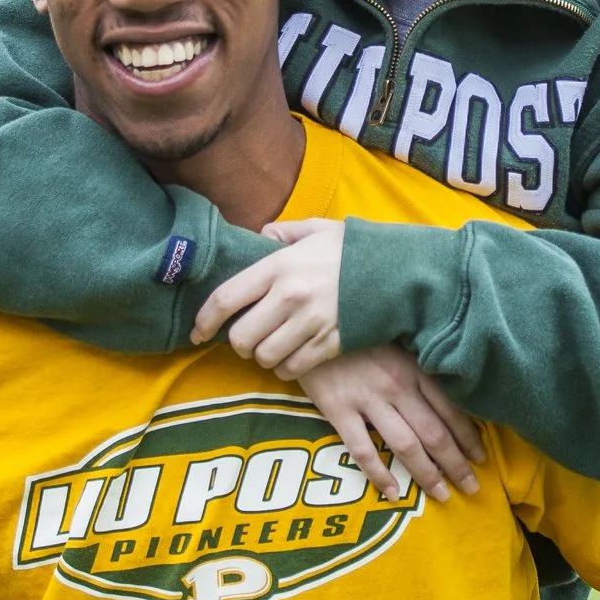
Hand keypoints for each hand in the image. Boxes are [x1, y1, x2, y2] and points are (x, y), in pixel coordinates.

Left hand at [192, 219, 345, 378]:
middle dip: (238, 343)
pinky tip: (292, 356)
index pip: (225, 298)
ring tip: (272, 347)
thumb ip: (284, 233)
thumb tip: (261, 237)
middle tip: (246, 338)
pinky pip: (292, 369)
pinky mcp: (329, 345)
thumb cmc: (356, 250)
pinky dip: (287, 368)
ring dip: (263, 356)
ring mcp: (310, 324)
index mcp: (280, 266)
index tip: (198, 332)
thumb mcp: (318, 229)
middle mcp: (290, 297)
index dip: (204, 320)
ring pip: (265, 357)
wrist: (401, 274)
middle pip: (241, 337)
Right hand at [295, 345, 483, 502]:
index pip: (451, 408)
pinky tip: (393, 494)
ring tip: (442, 496)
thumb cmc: (356, 334)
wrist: (307, 323)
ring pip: (405, 445)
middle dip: (456, 464)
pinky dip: (379, 474)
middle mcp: (397, 386)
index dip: (469, 437)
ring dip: (427, 474)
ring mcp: (367, 399)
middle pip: (434, 433)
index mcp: (414, 368)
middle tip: (472, 488)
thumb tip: (450, 394)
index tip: (481, 458)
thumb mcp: (394, 343)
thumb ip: (417, 367)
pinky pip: (363, 449)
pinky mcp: (338, 409)